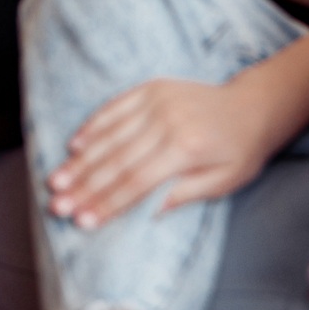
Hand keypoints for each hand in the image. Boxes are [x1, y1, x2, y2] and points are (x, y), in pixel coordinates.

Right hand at [46, 76, 274, 227]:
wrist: (253, 106)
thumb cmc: (240, 152)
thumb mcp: (222, 182)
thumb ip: (183, 195)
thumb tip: (146, 214)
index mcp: (187, 148)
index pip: (137, 182)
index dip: (107, 203)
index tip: (82, 222)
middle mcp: (168, 121)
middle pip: (117, 160)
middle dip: (84, 186)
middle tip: (56, 206)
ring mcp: (158, 100)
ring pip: (110, 134)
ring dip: (80, 160)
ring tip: (56, 182)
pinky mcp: (153, 87)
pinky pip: (115, 107)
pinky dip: (93, 127)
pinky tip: (73, 146)